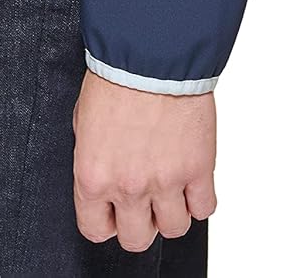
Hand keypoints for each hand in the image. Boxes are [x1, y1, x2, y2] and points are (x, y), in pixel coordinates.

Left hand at [73, 69, 216, 252]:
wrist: (151, 51)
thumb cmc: (116, 74)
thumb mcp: (85, 119)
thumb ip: (92, 155)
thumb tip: (102, 171)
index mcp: (93, 176)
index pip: (95, 229)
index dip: (106, 220)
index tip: (113, 210)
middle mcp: (129, 186)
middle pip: (137, 239)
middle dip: (141, 222)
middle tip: (144, 200)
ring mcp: (166, 181)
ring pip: (174, 229)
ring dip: (172, 211)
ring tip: (170, 187)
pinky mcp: (199, 169)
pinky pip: (205, 208)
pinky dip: (200, 198)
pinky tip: (192, 179)